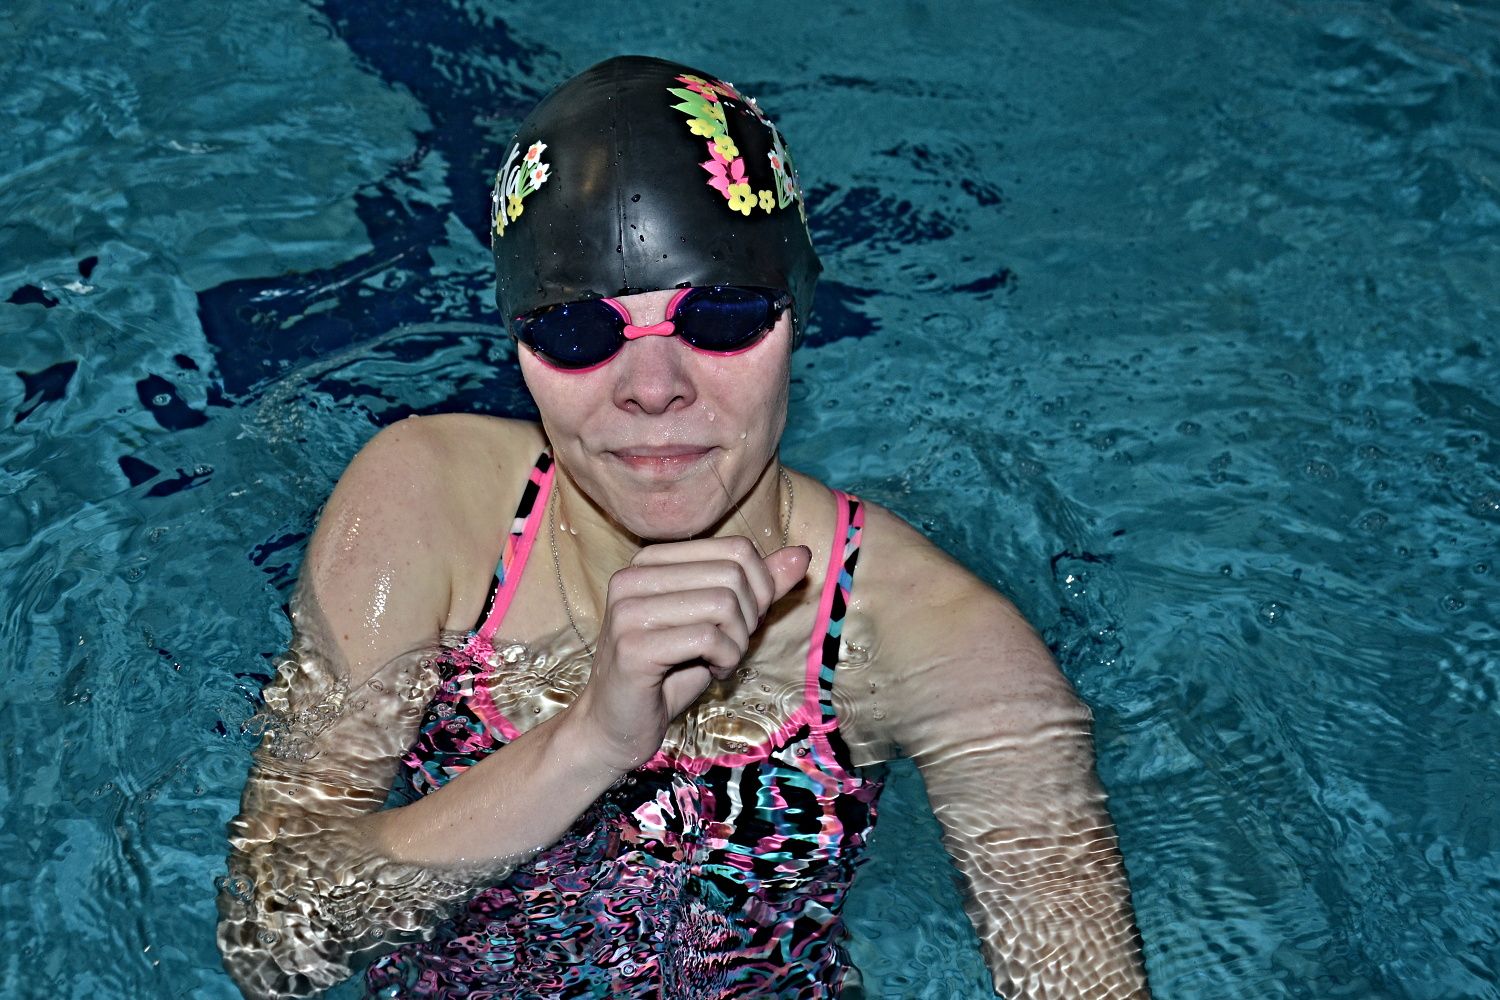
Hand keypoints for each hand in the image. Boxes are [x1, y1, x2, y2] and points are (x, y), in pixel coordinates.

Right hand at [566, 537, 810, 772]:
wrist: (616, 725)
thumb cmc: (668, 674)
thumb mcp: (719, 623)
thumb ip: (756, 589)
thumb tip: (801, 555)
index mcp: (650, 561)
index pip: (736, 549)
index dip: (760, 589)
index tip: (742, 624)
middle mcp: (633, 577)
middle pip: (732, 575)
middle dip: (749, 618)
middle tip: (732, 647)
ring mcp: (628, 610)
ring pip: (723, 604)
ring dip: (737, 642)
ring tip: (721, 660)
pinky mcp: (632, 647)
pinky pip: (707, 638)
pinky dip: (725, 660)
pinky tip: (711, 673)